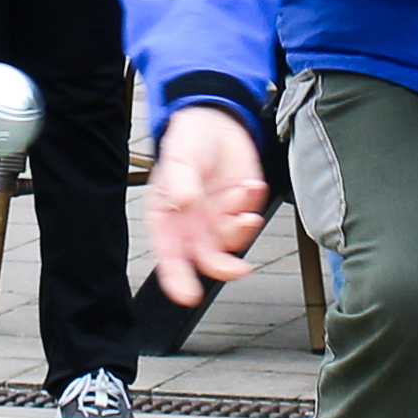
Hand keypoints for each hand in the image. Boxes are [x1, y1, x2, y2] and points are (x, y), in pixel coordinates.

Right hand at [145, 105, 267, 304]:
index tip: (187, 295)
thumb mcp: (179, 156)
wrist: (217, 121)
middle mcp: (192, 225)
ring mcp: (218, 219)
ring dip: (240, 227)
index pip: (169, 257)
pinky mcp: (241, 209)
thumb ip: (180, 180)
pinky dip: (251, 205)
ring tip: (241, 197)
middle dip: (223, 267)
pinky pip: (249, 219)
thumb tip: (184, 201)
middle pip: (206, 260)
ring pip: (231, 242)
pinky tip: (248, 184)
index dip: (177, 279)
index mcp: (167, 218)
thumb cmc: (188, 140)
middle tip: (237, 268)